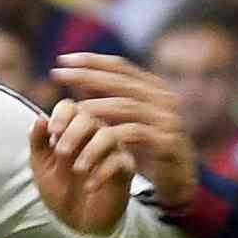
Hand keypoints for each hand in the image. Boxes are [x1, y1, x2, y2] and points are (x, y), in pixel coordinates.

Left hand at [30, 103, 131, 234]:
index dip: (61, 115)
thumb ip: (38, 143)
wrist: (77, 221)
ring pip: (108, 135)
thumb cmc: (60, 189)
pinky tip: (89, 186)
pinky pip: (120, 161)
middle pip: (90, 117)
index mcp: (71, 130)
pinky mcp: (125, 169)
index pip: (70, 108)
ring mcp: (111, 150)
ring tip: (78, 170)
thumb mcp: (41, 167)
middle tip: (61, 153)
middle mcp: (93, 134)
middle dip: (74, 132)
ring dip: (91, 150)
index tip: (52, 132)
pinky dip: (103, 172)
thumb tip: (40, 118)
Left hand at [52, 53, 199, 209]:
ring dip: (94, 108)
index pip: (120, 66)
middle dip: (86, 76)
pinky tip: (89, 139)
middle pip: (120, 82)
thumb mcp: (129, 119)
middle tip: (57, 75)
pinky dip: (109, 135)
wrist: (180, 178)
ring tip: (69, 109)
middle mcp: (163, 97)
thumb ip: (110, 99)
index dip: (91, 61)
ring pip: (125, 107)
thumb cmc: (149, 147)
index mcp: (153, 87)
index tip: (61, 60)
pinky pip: (133, 134)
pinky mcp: (166, 142)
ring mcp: (167, 119)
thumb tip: (79, 79)